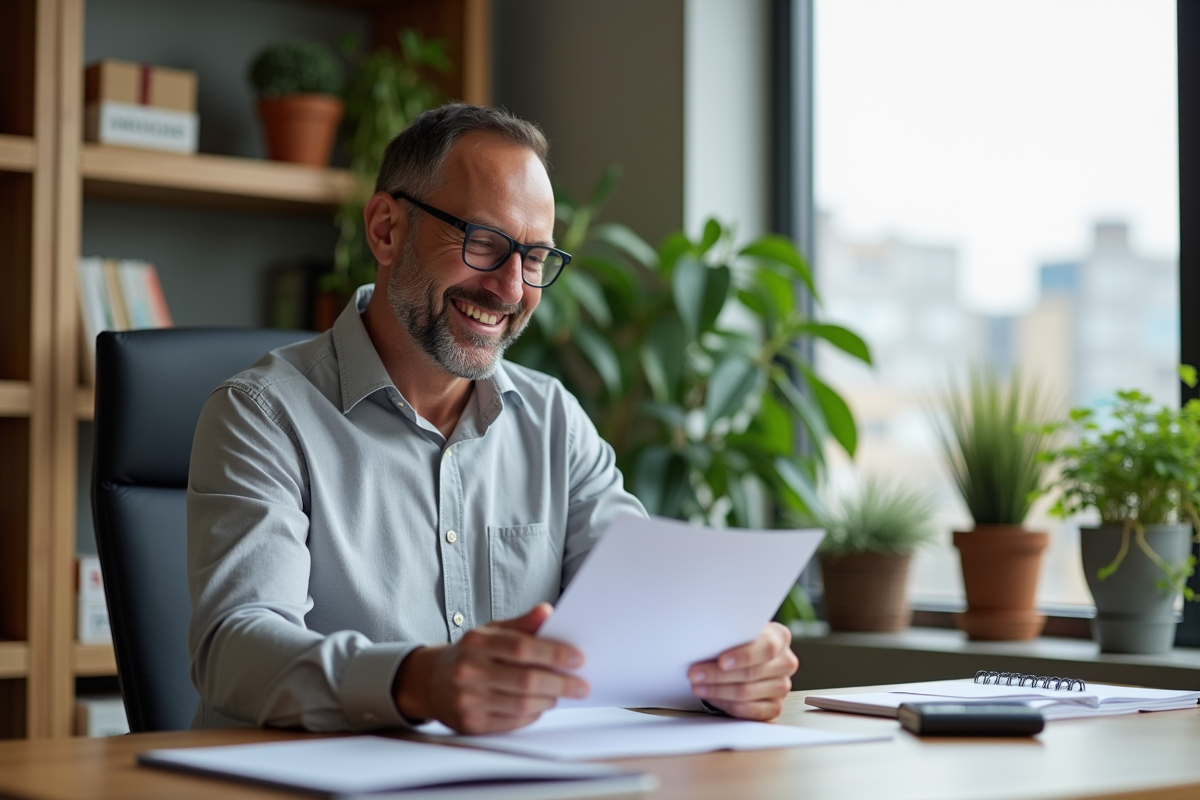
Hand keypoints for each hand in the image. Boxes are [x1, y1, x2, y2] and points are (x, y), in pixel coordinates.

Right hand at [393, 603, 588, 733]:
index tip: (577, 658)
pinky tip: (541, 705)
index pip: (521, 648)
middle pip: (525, 680)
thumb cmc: (470, 654)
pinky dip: (533, 714)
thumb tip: (547, 611)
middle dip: (560, 683)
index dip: (554, 654)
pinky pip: (512, 722)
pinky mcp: (471, 723)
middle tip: (580, 684)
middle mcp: (468, 671)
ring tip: (561, 693)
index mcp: (476, 643)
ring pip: (522, 705)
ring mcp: (468, 700)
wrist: (431, 682)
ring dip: (549, 700)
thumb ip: (522, 624)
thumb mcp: (491, 631)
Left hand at [687, 622, 797, 719]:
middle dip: (718, 675)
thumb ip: (730, 633)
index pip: (767, 648)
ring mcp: (782, 686)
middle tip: (695, 674)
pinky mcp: (775, 706)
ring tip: (698, 686)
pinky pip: (750, 711)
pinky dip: (727, 705)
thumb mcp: (736, 630)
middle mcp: (785, 662)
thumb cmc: (738, 641)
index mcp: (780, 637)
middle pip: (752, 673)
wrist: (745, 655)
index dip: (744, 656)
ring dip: (718, 691)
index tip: (722, 661)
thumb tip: (706, 641)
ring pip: (747, 693)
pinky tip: (712, 697)